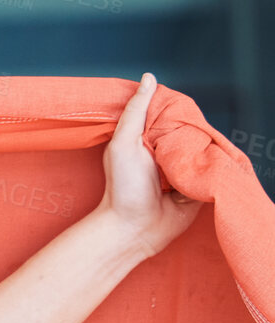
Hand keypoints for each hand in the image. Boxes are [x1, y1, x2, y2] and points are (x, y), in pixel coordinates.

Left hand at [97, 73, 201, 259]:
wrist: (134, 227)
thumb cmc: (123, 187)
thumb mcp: (123, 143)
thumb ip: (135, 112)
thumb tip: (149, 78)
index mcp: (148, 139)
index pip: (170, 114)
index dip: (178, 109)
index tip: (183, 108)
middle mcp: (167, 151)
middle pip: (191, 129)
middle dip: (195, 129)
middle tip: (189, 137)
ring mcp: (183, 168)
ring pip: (204, 147)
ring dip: (206, 147)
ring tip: (199, 152)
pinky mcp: (198, 183)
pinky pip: (213, 167)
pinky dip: (214, 165)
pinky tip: (213, 162)